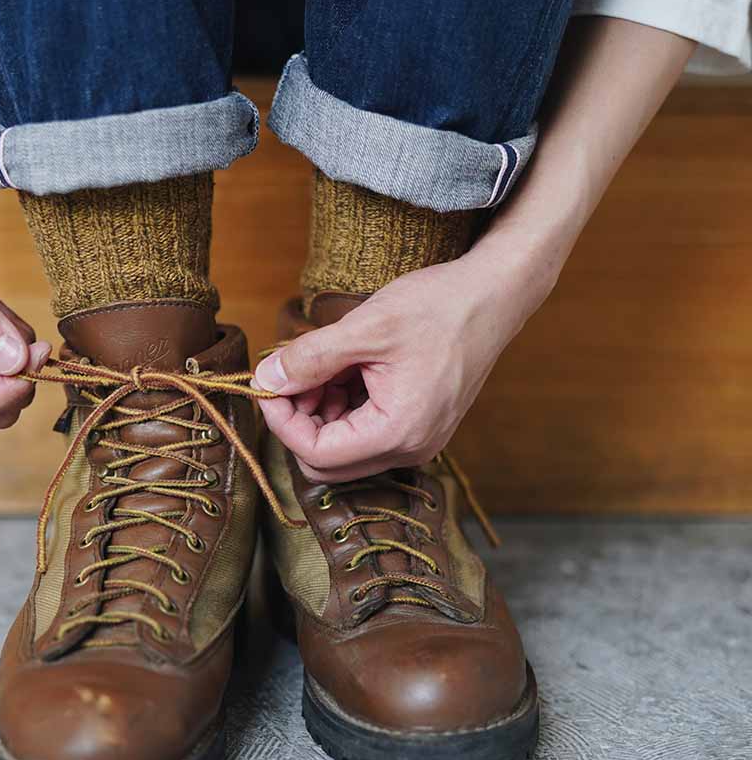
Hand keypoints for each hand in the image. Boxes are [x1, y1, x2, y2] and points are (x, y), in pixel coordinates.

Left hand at [254, 247, 550, 482]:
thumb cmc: (438, 307)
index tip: (269, 383)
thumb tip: (266, 379)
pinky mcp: (418, 426)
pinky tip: (344, 368)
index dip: (282, 421)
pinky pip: (366, 434)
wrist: (494, 295)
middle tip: (293, 374)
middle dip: (300, 420)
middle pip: (327, 463)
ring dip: (320, 412)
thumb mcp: (364, 328)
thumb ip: (310, 358)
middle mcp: (411, 449)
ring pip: (344, 449)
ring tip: (323, 363)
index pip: (317, 454)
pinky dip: (343, 407)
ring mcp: (417, 441)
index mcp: (399, 432)